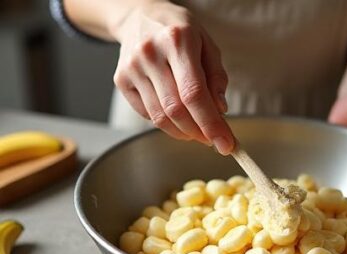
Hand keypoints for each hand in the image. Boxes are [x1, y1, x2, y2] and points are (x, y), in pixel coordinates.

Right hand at [111, 1, 233, 153]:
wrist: (139, 16)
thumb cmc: (180, 32)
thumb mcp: (207, 45)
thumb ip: (217, 77)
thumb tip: (220, 111)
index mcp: (178, 40)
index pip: (194, 93)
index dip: (211, 124)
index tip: (226, 145)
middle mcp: (151, 53)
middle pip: (176, 110)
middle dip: (199, 132)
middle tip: (214, 140)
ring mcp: (132, 67)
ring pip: (160, 117)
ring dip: (184, 132)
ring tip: (198, 131)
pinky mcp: (120, 79)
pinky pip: (147, 114)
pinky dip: (166, 123)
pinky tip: (177, 116)